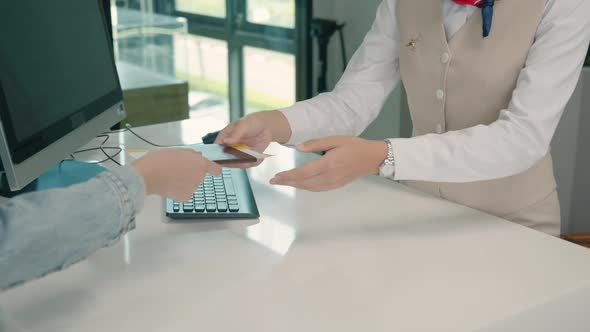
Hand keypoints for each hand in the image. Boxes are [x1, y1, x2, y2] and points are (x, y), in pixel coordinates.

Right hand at [133, 148, 221, 200]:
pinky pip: (185, 193)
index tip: (213, 170)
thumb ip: (192, 154)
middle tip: (178, 169)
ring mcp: (193, 189)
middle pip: (200, 175)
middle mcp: (200, 177)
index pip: (216, 169)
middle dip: (193, 173)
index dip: (214, 169)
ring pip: (192, 184)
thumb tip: (198, 157)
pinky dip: (179, 190)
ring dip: (185, 182)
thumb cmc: (161, 159)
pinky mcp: (185, 197)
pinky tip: (170, 185)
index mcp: (200, 164)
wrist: (148, 175)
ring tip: (171, 176)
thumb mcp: (179, 150)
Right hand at [214, 111, 291, 167]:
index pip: (215, 150)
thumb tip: (225, 142)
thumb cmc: (252, 122)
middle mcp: (229, 148)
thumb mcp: (243, 125)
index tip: (225, 160)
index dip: (217, 156)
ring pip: (239, 164)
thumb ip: (235, 134)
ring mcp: (238, 154)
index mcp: (224, 138)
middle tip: (247, 156)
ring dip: (248, 162)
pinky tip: (260, 155)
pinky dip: (255, 161)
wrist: (266, 126)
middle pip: (226, 161)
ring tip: (255, 155)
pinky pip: (249, 164)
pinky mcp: (247, 158)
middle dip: (236, 161)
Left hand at [270, 136, 387, 191]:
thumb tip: (298, 148)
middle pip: (303, 182)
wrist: (371, 158)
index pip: (303, 172)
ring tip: (282, 182)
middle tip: (273, 181)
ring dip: (294, 185)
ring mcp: (333, 183)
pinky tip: (298, 184)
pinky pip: (316, 189)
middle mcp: (330, 176)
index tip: (276, 176)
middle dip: (287, 182)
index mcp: (329, 164)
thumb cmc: (354, 146)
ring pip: (309, 187)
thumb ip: (315, 144)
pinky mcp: (335, 186)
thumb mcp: (335, 139)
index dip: (288, 175)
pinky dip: (305, 187)